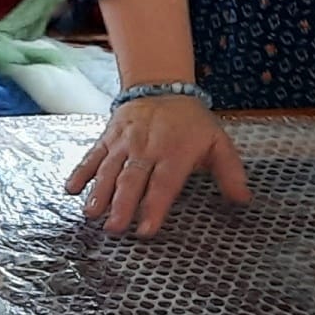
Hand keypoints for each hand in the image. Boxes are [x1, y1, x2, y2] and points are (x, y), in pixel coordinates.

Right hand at [65, 96, 252, 234]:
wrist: (162, 85)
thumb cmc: (191, 122)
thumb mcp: (218, 142)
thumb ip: (230, 172)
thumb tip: (243, 200)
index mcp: (175, 152)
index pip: (164, 183)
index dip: (154, 207)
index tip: (146, 229)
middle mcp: (147, 148)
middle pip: (132, 179)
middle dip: (122, 205)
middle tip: (113, 228)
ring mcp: (124, 142)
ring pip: (109, 169)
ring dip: (99, 192)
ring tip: (91, 214)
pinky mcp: (108, 137)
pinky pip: (92, 155)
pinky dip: (80, 171)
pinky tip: (70, 189)